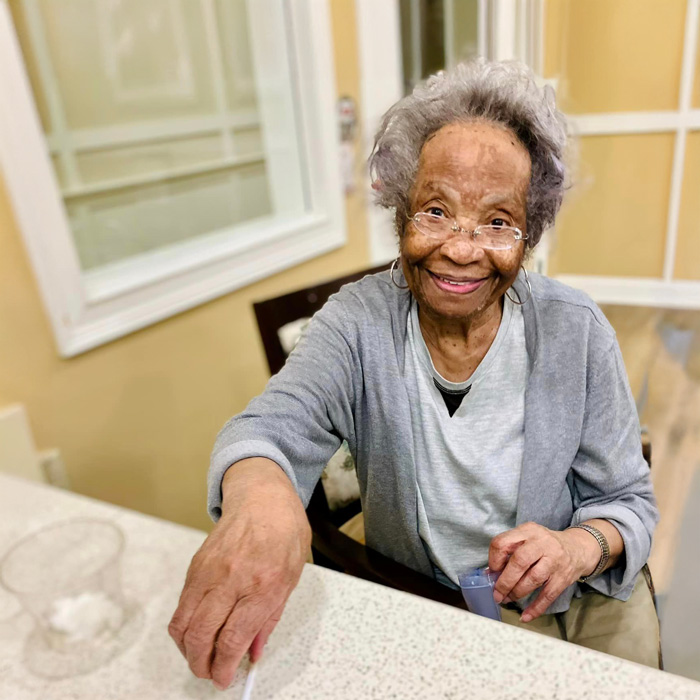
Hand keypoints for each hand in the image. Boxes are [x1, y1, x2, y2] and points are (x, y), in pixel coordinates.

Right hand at [168, 459, 310, 690]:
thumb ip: (270, 618)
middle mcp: (231, 579)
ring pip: (182, 623)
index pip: (232, 639)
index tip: (223, 680)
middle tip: (209, 673)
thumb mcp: (292, 576)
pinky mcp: (195, 566)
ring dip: (187, 649)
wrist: (262, 497)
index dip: (223, 668)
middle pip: (201, 636)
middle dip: (200, 665)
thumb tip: (253, 652)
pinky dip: (184, 625)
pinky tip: (198, 629)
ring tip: (200, 656)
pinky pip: (182, 604)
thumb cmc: (284, 533)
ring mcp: (209, 571)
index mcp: (262, 585)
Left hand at [488, 522, 599, 621]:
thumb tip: (490, 573)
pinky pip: (547, 595)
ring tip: (508, 599)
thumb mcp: (527, 538)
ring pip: (533, 579)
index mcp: (527, 531)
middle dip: (505, 581)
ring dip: (517, 593)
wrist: (577, 548)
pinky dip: (535, 608)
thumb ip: (509, 551)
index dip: (494, 560)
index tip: (492, 572)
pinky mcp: (563, 577)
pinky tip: (525, 616)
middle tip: (497, 594)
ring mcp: (554, 560)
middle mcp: (541, 543)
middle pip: (519, 562)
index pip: (503, 542)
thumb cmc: (545, 545)